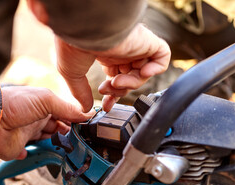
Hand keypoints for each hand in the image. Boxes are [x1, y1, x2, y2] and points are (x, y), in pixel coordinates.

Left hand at [0, 86, 93, 159]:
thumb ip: (67, 108)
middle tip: (80, 141)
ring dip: (57, 145)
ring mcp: (28, 134)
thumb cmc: (17, 103)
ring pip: (47, 142)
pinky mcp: (19, 148)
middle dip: (68, 135)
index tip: (86, 128)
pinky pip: (30, 153)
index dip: (74, 121)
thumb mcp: (47, 100)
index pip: (63, 115)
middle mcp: (36, 120)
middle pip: (57, 129)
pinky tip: (46, 156)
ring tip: (69, 150)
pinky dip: (37, 155)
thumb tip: (86, 115)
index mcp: (43, 107)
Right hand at [56, 24, 170, 111]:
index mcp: (106, 55)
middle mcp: (122, 51)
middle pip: (129, 80)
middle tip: (106, 91)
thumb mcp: (72, 73)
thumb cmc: (73, 43)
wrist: (83, 27)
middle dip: (118, 92)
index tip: (106, 105)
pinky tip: (142, 72)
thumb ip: (80, 91)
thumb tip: (85, 107)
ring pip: (142, 74)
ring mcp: (135, 46)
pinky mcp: (148, 41)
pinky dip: (156, 68)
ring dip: (130, 85)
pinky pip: (162, 57)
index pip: (116, 78)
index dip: (112, 95)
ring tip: (116, 82)